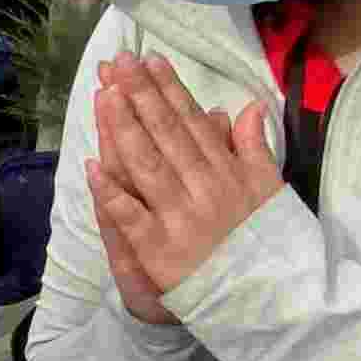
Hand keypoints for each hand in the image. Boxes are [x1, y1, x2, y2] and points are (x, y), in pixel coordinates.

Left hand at [89, 57, 283, 305]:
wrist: (270, 300)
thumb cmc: (265, 243)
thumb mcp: (270, 191)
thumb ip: (255, 147)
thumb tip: (248, 106)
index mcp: (227, 172)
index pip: (191, 123)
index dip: (168, 90)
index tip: (147, 61)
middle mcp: (203, 188)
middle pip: (165, 135)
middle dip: (140, 96)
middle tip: (117, 63)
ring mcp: (180, 218)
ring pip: (146, 166)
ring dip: (123, 130)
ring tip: (104, 96)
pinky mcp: (160, 250)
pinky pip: (132, 217)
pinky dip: (111, 193)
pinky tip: (91, 167)